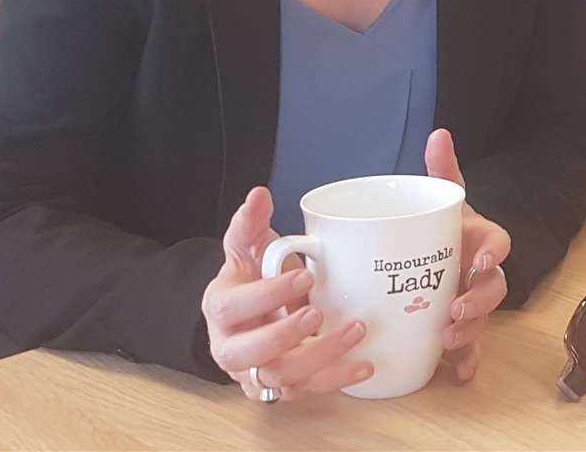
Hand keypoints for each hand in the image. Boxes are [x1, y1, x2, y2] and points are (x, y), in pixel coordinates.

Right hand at [202, 187, 373, 400]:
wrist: (247, 315)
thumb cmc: (249, 279)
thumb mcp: (245, 247)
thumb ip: (249, 222)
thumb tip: (259, 195)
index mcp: (221, 310)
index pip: (235, 307)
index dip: (268, 294)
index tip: (304, 274)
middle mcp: (232, 349)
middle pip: (252, 354)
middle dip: (286, 335)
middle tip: (317, 312)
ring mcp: (256, 372)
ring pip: (283, 377)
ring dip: (321, 357)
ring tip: (354, 330)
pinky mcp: (282, 387)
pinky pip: (308, 391)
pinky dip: (338, 380)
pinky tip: (364, 364)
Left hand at [424, 129, 510, 382]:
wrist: (448, 251)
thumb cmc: (447, 226)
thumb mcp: (445, 199)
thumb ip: (443, 170)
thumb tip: (439, 132)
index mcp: (483, 240)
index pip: (499, 244)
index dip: (493, 253)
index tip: (479, 260)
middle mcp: (484, 273)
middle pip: (493, 289)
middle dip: (477, 302)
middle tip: (454, 310)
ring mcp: (475, 301)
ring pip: (483, 320)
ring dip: (470, 334)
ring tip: (448, 341)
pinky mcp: (465, 326)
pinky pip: (472, 347)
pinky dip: (468, 362)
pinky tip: (460, 375)